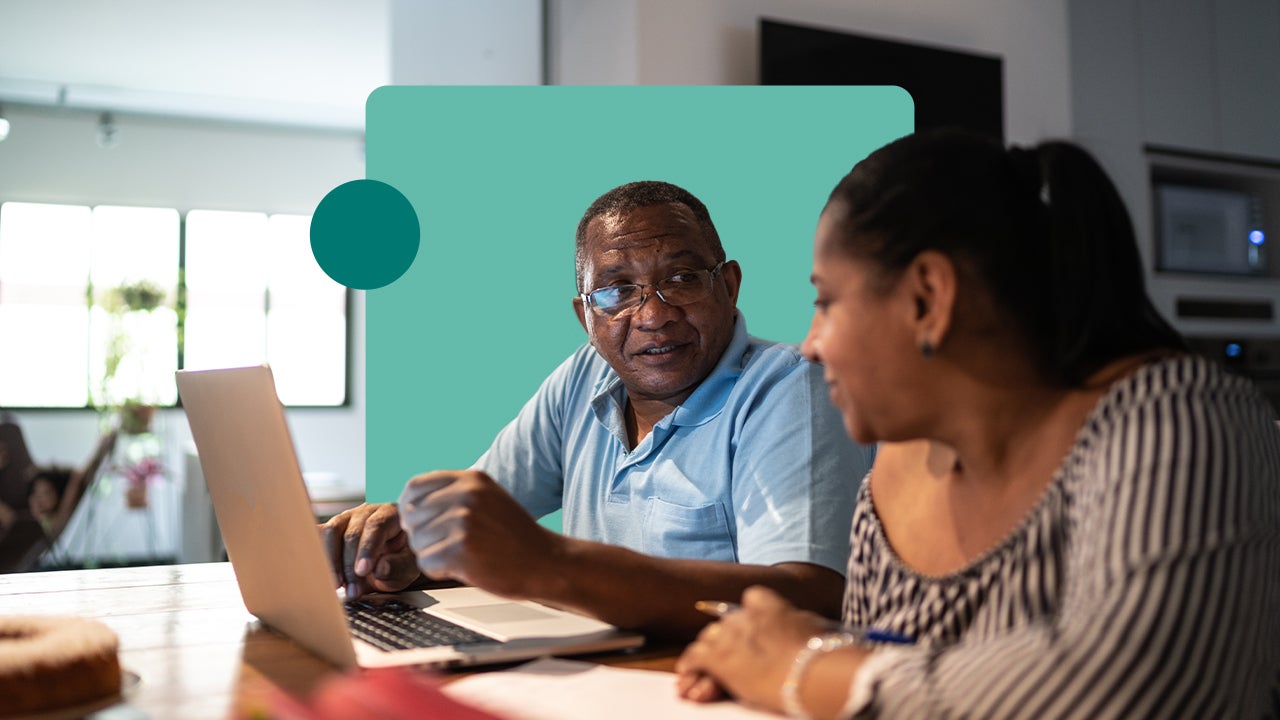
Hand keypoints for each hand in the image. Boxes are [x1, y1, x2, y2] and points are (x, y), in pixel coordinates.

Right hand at [320, 502, 419, 598]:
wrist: (395, 556)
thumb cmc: (404, 557)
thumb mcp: (411, 565)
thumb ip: (399, 566)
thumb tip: (380, 568)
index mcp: (392, 513)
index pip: (376, 526)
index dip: (367, 548)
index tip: (363, 570)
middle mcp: (368, 511)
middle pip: (352, 532)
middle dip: (350, 565)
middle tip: (353, 591)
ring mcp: (349, 517)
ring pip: (331, 531)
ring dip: (331, 561)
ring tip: (338, 585)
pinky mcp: (334, 527)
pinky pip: (320, 535)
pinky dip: (317, 553)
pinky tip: (320, 573)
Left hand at [397, 470, 561, 597]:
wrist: (546, 562)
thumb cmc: (515, 536)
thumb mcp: (488, 498)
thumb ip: (453, 493)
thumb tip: (408, 502)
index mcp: (471, 479)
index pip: (414, 487)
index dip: (409, 507)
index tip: (416, 522)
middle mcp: (466, 496)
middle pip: (412, 516)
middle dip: (422, 535)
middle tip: (448, 545)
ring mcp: (464, 523)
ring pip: (416, 542)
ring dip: (432, 554)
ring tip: (462, 555)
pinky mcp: (461, 551)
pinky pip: (426, 563)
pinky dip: (439, 570)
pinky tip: (464, 567)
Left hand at [675, 586, 829, 711]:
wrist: (816, 674)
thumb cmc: (823, 655)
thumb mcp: (812, 627)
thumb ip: (795, 621)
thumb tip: (797, 624)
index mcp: (768, 604)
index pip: (751, 600)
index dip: (750, 616)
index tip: (753, 628)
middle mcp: (745, 615)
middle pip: (726, 622)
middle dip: (727, 638)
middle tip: (731, 654)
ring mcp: (729, 635)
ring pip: (709, 638)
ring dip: (709, 652)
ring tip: (707, 666)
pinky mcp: (719, 658)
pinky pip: (695, 657)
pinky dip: (690, 666)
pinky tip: (687, 673)